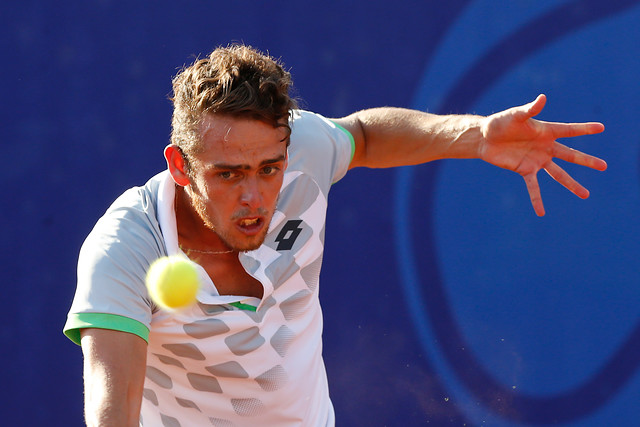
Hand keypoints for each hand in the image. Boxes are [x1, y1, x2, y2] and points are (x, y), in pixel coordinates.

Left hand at [479, 94, 605, 215]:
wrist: (484, 138)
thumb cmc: (501, 123)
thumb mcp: (515, 115)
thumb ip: (530, 109)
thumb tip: (543, 98)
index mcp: (546, 131)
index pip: (569, 130)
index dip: (584, 129)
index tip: (601, 128)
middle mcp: (545, 147)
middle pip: (570, 155)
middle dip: (587, 161)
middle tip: (604, 166)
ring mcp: (537, 160)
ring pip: (558, 174)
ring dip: (571, 185)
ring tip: (585, 195)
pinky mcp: (524, 170)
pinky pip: (533, 187)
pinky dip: (537, 199)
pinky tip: (541, 213)